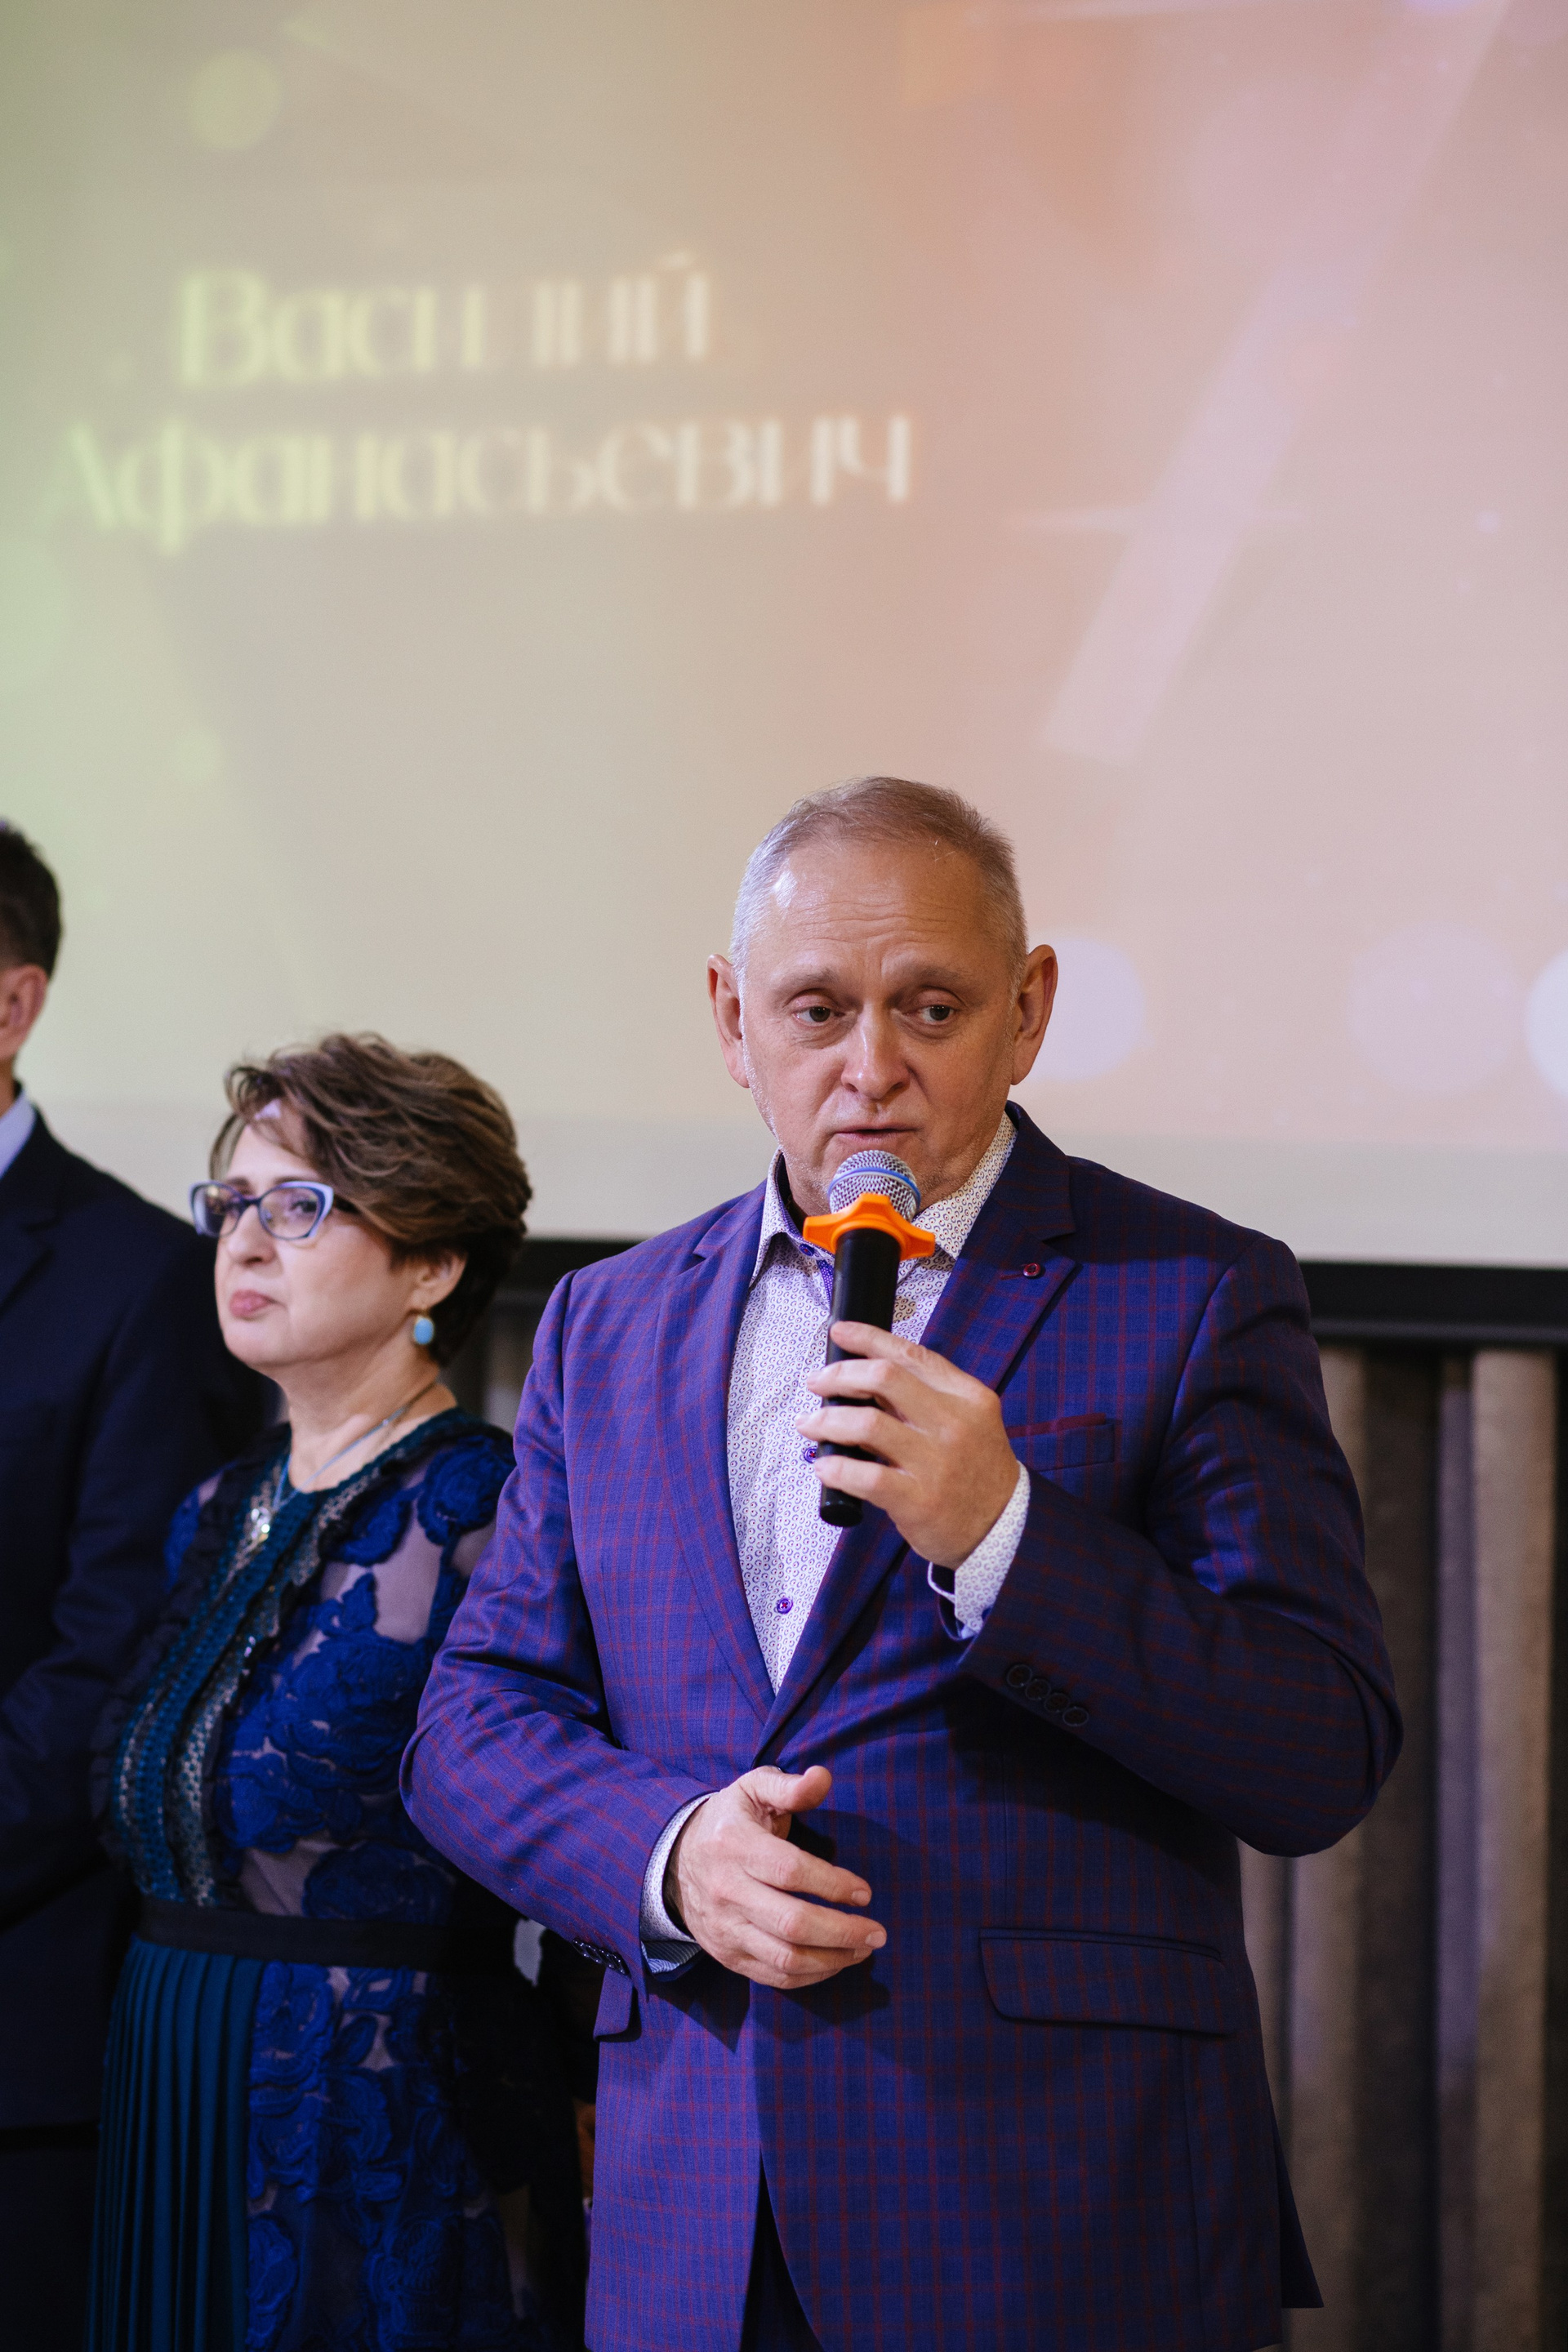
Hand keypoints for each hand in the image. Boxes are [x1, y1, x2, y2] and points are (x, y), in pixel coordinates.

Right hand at [670, 1765, 885, 1988]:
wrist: (675, 1859)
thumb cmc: (730, 1821)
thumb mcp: (754, 1790)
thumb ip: (790, 1787)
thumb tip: (823, 1777)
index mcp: (736, 1846)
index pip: (790, 1872)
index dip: (832, 1884)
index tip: (864, 1892)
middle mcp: (728, 1891)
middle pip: (792, 1923)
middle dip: (842, 1932)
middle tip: (877, 1933)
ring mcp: (726, 1928)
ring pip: (785, 1958)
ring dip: (832, 1959)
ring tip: (863, 1950)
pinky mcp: (727, 1955)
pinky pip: (773, 1976)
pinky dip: (811, 1976)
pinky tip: (835, 1962)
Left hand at [799, 1321, 1018, 1565]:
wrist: (1002, 1526)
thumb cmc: (975, 1471)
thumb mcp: (967, 1420)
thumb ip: (925, 1397)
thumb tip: (865, 1377)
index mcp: (966, 1397)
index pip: (910, 1354)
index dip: (868, 1338)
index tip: (840, 1332)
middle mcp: (953, 1424)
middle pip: (883, 1378)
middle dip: (839, 1375)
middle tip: (817, 1383)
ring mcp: (936, 1462)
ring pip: (866, 1423)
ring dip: (826, 1420)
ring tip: (811, 1424)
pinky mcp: (918, 1500)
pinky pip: (864, 1476)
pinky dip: (835, 1468)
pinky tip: (825, 1466)